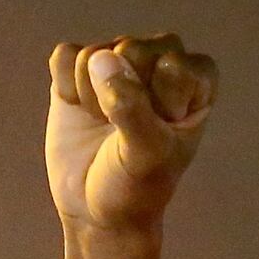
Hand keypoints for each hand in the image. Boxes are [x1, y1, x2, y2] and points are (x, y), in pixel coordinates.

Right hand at [44, 33, 217, 238]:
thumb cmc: (136, 185)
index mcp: (194, 78)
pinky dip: (66, 88)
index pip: (172, 64)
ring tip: (103, 125)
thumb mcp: (146, 155)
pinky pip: (65, 56)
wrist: (96, 209)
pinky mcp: (80, 67)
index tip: (158, 135)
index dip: (158, 102)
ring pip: (94, 54)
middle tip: (123, 133)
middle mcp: (158, 60)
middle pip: (130, 49)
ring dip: (90, 98)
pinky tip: (80, 110)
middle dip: (119, 97)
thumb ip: (132, 108)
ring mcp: (118, 60)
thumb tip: (102, 59)